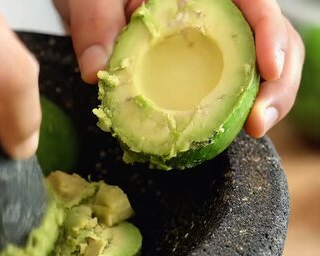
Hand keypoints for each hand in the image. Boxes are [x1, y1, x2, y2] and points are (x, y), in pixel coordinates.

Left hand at [53, 0, 304, 137]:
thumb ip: (96, 27)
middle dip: (278, 79)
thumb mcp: (94, 1)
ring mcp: (214, 38)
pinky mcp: (206, 63)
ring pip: (260, 61)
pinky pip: (234, 81)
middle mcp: (218, 9)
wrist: (95, 6)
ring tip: (255, 128)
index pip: (254, 1)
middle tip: (260, 119)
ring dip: (266, 97)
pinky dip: (237, 106)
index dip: (270, 33)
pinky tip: (232, 128)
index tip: (268, 69)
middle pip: (270, 35)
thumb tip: (97, 72)